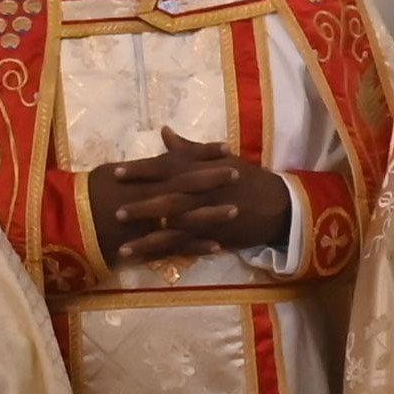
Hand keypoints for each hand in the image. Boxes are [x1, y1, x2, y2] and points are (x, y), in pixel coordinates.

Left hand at [90, 134, 292, 263]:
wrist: (279, 204)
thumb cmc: (247, 178)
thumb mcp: (221, 159)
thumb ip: (189, 149)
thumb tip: (164, 131)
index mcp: (201, 172)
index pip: (166, 168)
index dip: (140, 171)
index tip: (114, 173)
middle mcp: (202, 195)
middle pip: (167, 201)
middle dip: (142, 208)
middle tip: (116, 213)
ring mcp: (208, 219)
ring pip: (174, 231)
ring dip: (148, 241)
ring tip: (123, 249)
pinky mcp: (214, 238)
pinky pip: (187, 249)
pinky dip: (168, 255)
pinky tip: (148, 261)